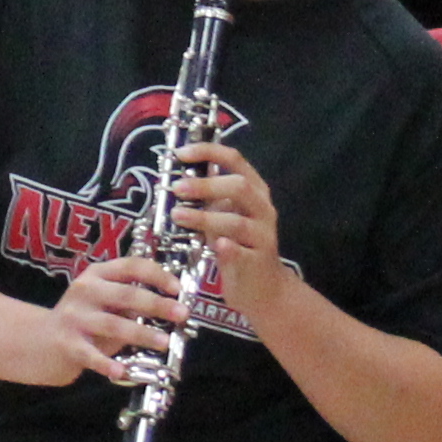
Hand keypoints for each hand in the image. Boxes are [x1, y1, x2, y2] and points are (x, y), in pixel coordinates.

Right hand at [43, 248, 185, 384]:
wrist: (41, 340)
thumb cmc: (83, 319)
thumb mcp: (103, 299)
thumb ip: (129, 300)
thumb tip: (170, 306)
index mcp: (97, 274)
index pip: (130, 266)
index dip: (157, 275)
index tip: (177, 288)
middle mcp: (85, 291)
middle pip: (126, 295)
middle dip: (157, 304)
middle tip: (181, 314)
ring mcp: (74, 317)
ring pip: (113, 324)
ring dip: (141, 333)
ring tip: (163, 342)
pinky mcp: (67, 343)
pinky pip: (90, 354)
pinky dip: (106, 363)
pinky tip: (121, 371)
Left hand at [169, 148, 283, 316]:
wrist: (264, 289)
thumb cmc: (239, 246)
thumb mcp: (226, 215)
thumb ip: (210, 196)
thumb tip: (179, 174)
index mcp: (255, 191)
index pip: (235, 160)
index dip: (208, 151)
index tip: (181, 153)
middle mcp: (263, 209)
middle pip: (239, 187)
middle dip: (206, 185)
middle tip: (177, 188)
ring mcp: (262, 237)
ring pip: (236, 221)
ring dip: (204, 217)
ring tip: (177, 215)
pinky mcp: (256, 263)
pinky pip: (241, 253)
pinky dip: (227, 248)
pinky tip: (216, 245)